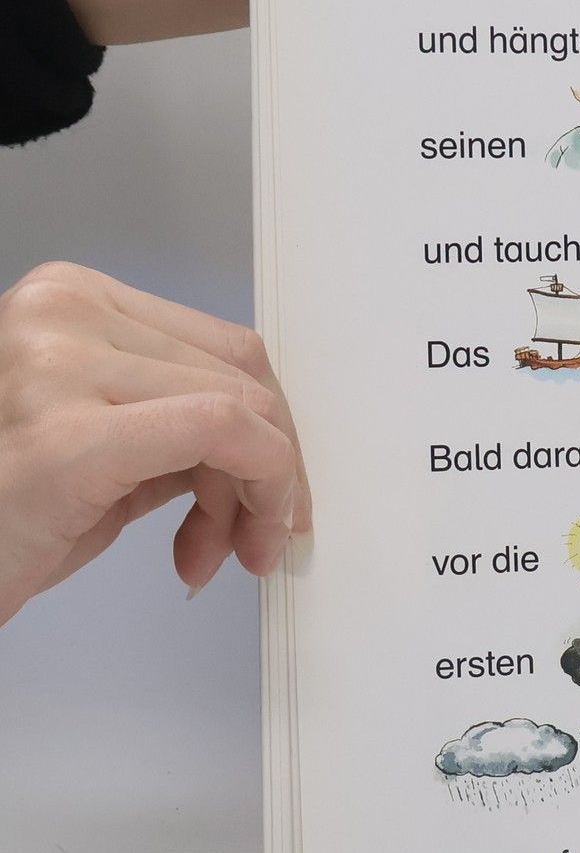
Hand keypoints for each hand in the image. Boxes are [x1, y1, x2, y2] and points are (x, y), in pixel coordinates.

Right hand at [0, 262, 311, 625]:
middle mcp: (62, 313)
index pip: (223, 347)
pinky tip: (217, 544)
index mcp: (71, 300)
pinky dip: (256, 486)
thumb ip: (175, 423)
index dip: (274, 423)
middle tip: (255, 537)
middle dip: (267, 468)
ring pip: (239, 408)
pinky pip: (220, 430)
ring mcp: (61, 365)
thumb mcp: (97, 439)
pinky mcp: (71, 435)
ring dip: (255, 498)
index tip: (280, 486)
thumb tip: (266, 442)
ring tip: (216, 551)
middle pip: (238, 376)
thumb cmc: (1, 509)